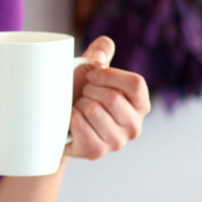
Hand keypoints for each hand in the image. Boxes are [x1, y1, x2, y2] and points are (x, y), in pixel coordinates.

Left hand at [65, 36, 150, 159]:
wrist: (60, 121)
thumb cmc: (81, 90)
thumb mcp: (94, 65)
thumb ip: (102, 49)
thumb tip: (98, 60)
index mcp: (141, 104)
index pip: (136, 84)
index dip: (109, 75)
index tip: (91, 74)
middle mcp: (134, 126)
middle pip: (111, 98)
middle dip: (89, 90)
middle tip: (83, 95)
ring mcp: (116, 142)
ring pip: (93, 110)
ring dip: (79, 104)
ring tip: (78, 108)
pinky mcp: (96, 152)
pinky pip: (79, 124)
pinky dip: (69, 117)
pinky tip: (71, 120)